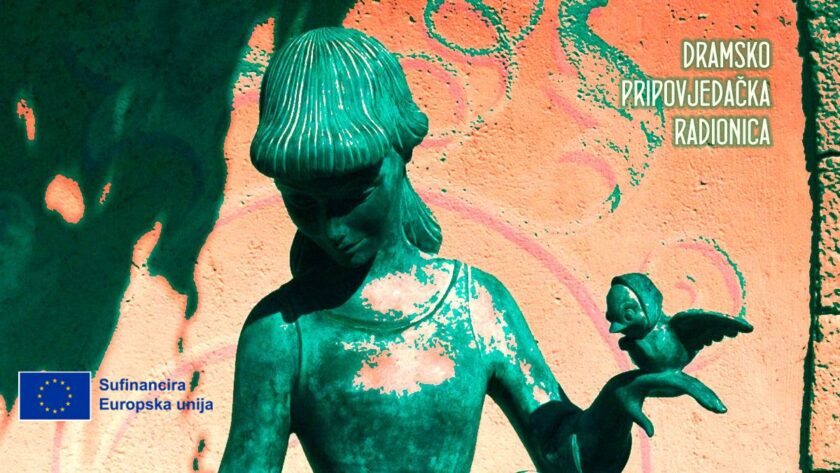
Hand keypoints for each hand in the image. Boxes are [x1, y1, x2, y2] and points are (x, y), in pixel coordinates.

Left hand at [602, 369, 726, 437]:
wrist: (624, 386)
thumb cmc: (625, 398)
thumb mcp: (630, 410)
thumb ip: (640, 420)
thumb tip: (651, 434)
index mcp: (656, 379)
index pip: (680, 384)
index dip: (696, 393)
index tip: (708, 404)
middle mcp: (667, 375)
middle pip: (691, 384)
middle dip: (707, 396)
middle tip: (721, 410)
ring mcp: (673, 378)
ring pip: (695, 386)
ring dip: (709, 397)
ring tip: (722, 410)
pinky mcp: (676, 383)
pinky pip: (693, 389)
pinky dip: (704, 397)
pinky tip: (713, 406)